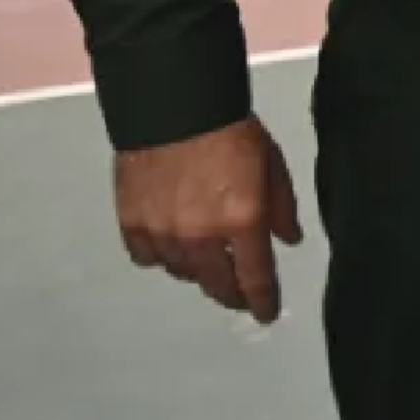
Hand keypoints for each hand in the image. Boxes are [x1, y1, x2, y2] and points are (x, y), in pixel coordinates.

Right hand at [112, 116, 304, 322]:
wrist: (176, 106)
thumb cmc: (233, 131)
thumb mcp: (273, 165)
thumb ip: (282, 208)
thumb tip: (288, 241)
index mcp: (242, 222)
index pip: (255, 278)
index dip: (263, 301)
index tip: (266, 313)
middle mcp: (200, 237)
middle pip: (216, 284)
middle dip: (231, 294)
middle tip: (239, 296)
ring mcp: (162, 233)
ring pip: (181, 272)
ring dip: (198, 272)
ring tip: (208, 264)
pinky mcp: (131, 223)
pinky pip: (147, 257)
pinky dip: (161, 257)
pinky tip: (170, 248)